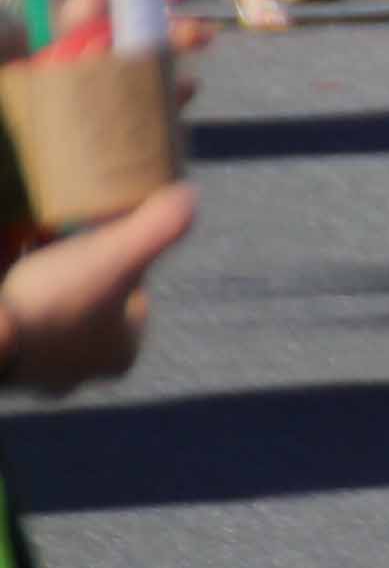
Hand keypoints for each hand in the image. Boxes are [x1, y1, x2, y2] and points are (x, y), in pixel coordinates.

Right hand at [0, 181, 188, 396]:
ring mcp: (36, 372)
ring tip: (35, 246)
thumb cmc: (56, 300)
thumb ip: (160, 226)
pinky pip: (18, 319)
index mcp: (122, 355)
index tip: (101, 233)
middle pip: (92, 306)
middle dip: (83, 273)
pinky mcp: (3, 362)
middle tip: (66, 238)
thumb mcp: (117, 255)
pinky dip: (17, 296)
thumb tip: (190, 195)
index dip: (121, 260)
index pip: (134, 298)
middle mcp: (82, 372)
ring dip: (47, 284)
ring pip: (52, 314)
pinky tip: (10, 263)